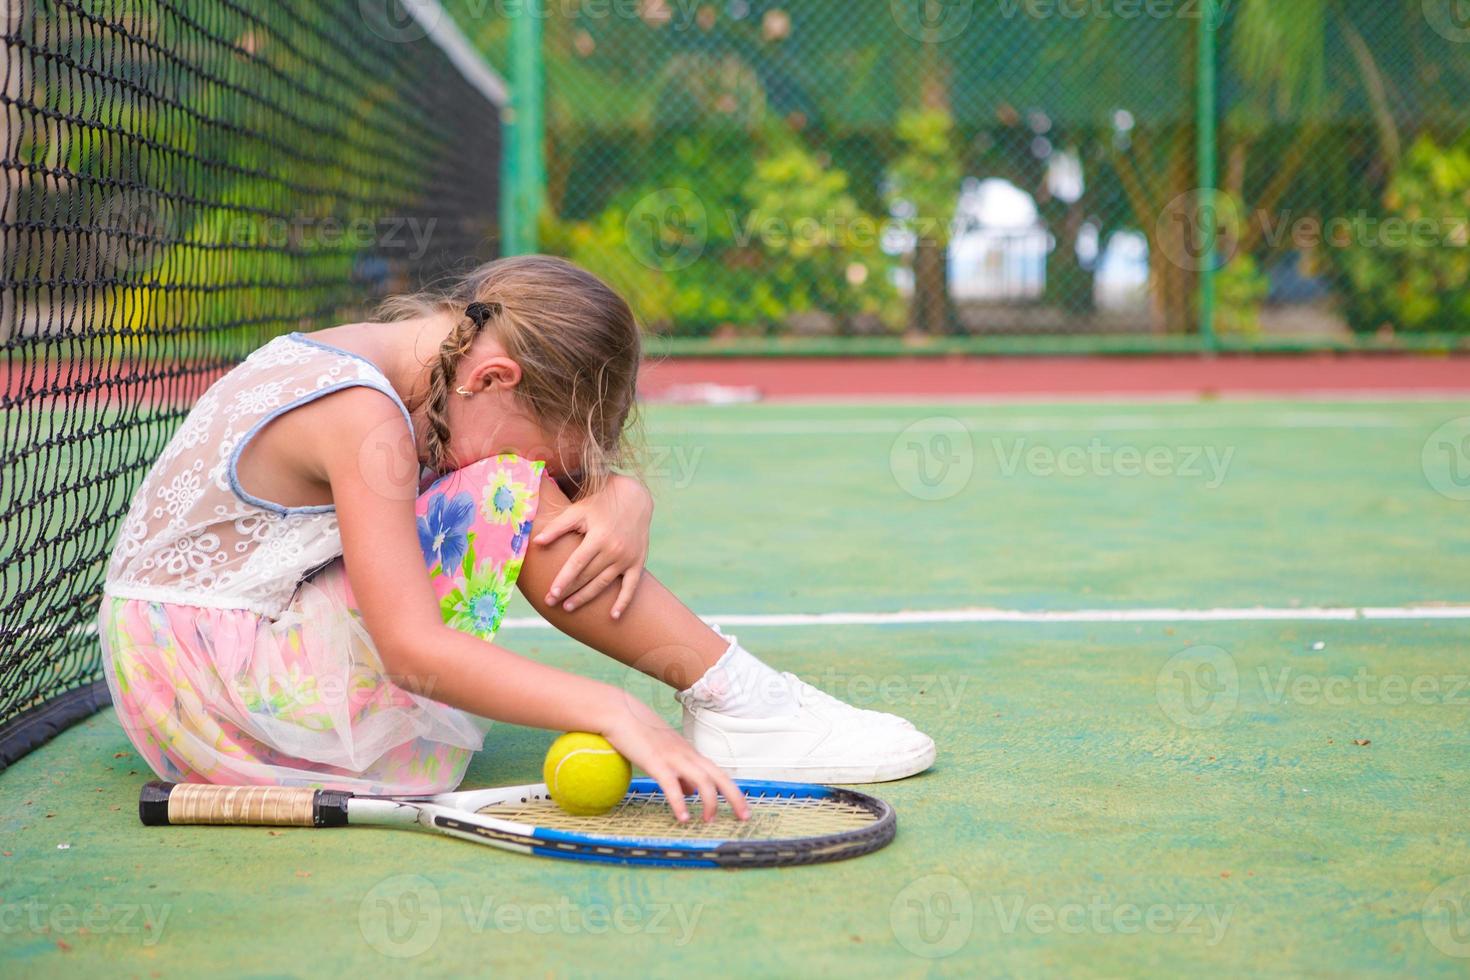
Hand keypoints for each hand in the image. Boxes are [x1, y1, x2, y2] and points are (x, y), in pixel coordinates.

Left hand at [535, 474, 652, 617]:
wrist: (634, 498)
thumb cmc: (599, 505)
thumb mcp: (578, 511)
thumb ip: (557, 527)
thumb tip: (536, 543)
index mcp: (598, 537)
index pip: (577, 564)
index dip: (563, 580)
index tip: (550, 594)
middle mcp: (614, 550)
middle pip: (587, 577)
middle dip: (569, 592)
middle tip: (551, 604)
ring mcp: (627, 558)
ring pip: (603, 584)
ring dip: (586, 598)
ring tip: (568, 608)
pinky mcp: (637, 562)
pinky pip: (631, 587)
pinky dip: (623, 602)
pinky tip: (613, 616)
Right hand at [602, 700, 748, 823]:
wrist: (620, 712)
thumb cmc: (640, 732)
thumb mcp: (666, 752)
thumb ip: (680, 772)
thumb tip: (690, 792)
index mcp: (690, 753)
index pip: (719, 773)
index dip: (733, 791)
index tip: (743, 809)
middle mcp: (687, 754)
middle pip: (720, 777)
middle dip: (735, 798)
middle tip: (745, 817)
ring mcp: (673, 757)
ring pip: (703, 780)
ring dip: (710, 802)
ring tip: (708, 821)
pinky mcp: (656, 762)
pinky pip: (672, 786)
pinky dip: (680, 804)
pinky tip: (683, 818)